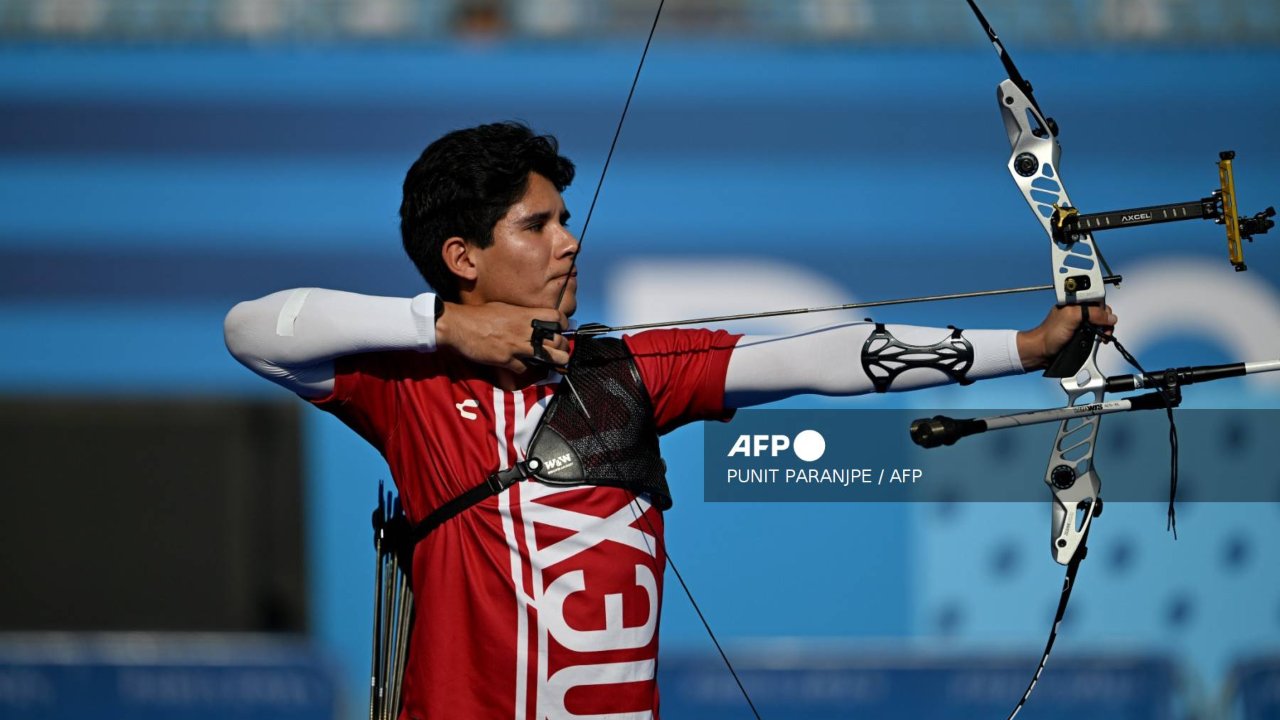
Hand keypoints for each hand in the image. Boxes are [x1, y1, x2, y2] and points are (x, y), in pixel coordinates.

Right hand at [435, 301, 568, 371]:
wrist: (458, 325)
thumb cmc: (478, 315)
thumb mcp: (504, 308)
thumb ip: (519, 315)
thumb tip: (529, 319)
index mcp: (524, 314)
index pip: (555, 318)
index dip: (562, 325)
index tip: (561, 329)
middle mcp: (524, 330)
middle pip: (556, 340)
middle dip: (562, 347)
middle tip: (561, 350)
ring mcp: (516, 345)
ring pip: (547, 356)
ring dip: (553, 361)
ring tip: (555, 363)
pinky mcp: (506, 359)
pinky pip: (524, 368)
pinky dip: (525, 370)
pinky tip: (524, 367)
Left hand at [1017, 304, 1116, 370]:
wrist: (1042, 351)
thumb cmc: (1049, 334)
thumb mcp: (1071, 317)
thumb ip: (1091, 313)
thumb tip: (1109, 317)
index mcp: (1075, 302)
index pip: (1098, 300)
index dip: (1104, 309)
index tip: (1105, 319)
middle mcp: (1079, 311)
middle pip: (1102, 312)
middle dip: (1106, 321)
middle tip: (1104, 330)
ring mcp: (1081, 323)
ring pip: (1101, 323)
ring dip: (1105, 330)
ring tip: (1103, 337)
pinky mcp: (1082, 334)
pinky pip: (1097, 332)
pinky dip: (1100, 336)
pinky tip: (1099, 340)